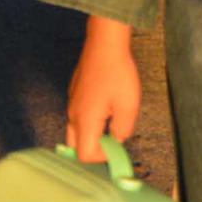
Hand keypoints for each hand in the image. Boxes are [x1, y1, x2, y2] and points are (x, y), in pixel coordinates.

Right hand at [65, 19, 141, 164]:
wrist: (105, 44)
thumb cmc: (117, 71)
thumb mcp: (128, 106)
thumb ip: (122, 131)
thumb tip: (117, 140)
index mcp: (84, 120)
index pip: (85, 155)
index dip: (103, 157)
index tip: (118, 149)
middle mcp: (73, 114)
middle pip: (75, 146)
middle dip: (94, 150)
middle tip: (113, 142)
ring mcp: (72, 103)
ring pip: (76, 131)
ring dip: (93, 134)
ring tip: (112, 122)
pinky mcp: (75, 94)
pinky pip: (78, 116)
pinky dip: (90, 121)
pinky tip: (106, 108)